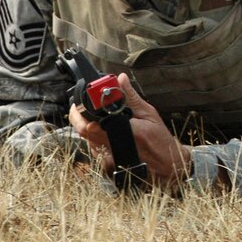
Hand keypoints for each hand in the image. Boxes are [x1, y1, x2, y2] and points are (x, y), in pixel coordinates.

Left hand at [69, 73, 191, 191]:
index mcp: (127, 131)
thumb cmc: (160, 139)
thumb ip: (132, 97)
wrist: (165, 163)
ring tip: (87, 112)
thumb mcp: (149, 114)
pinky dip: (91, 135)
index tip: (82, 98)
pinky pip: (92, 146)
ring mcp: (109, 155)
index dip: (83, 110)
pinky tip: (98, 127)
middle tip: (78, 104)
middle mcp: (115, 145)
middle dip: (76, 115)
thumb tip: (121, 79)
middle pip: (84, 131)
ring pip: (86, 139)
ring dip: (82, 124)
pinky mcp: (108, 160)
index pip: (96, 122)